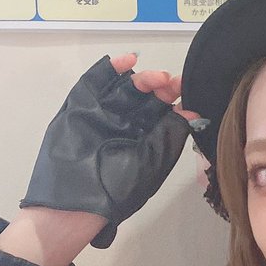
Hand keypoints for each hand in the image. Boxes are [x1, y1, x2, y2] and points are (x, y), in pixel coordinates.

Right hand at [21, 53, 206, 248]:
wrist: (73, 204)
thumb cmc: (117, 190)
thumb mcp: (152, 164)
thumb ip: (170, 137)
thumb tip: (192, 114)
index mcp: (144, 141)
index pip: (162, 113)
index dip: (174, 101)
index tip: (184, 93)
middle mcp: (125, 125)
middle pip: (146, 96)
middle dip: (161, 87)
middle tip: (171, 83)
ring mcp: (102, 113)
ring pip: (125, 87)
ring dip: (143, 78)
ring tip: (157, 77)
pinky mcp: (81, 106)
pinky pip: (96, 81)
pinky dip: (111, 68)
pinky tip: (128, 61)